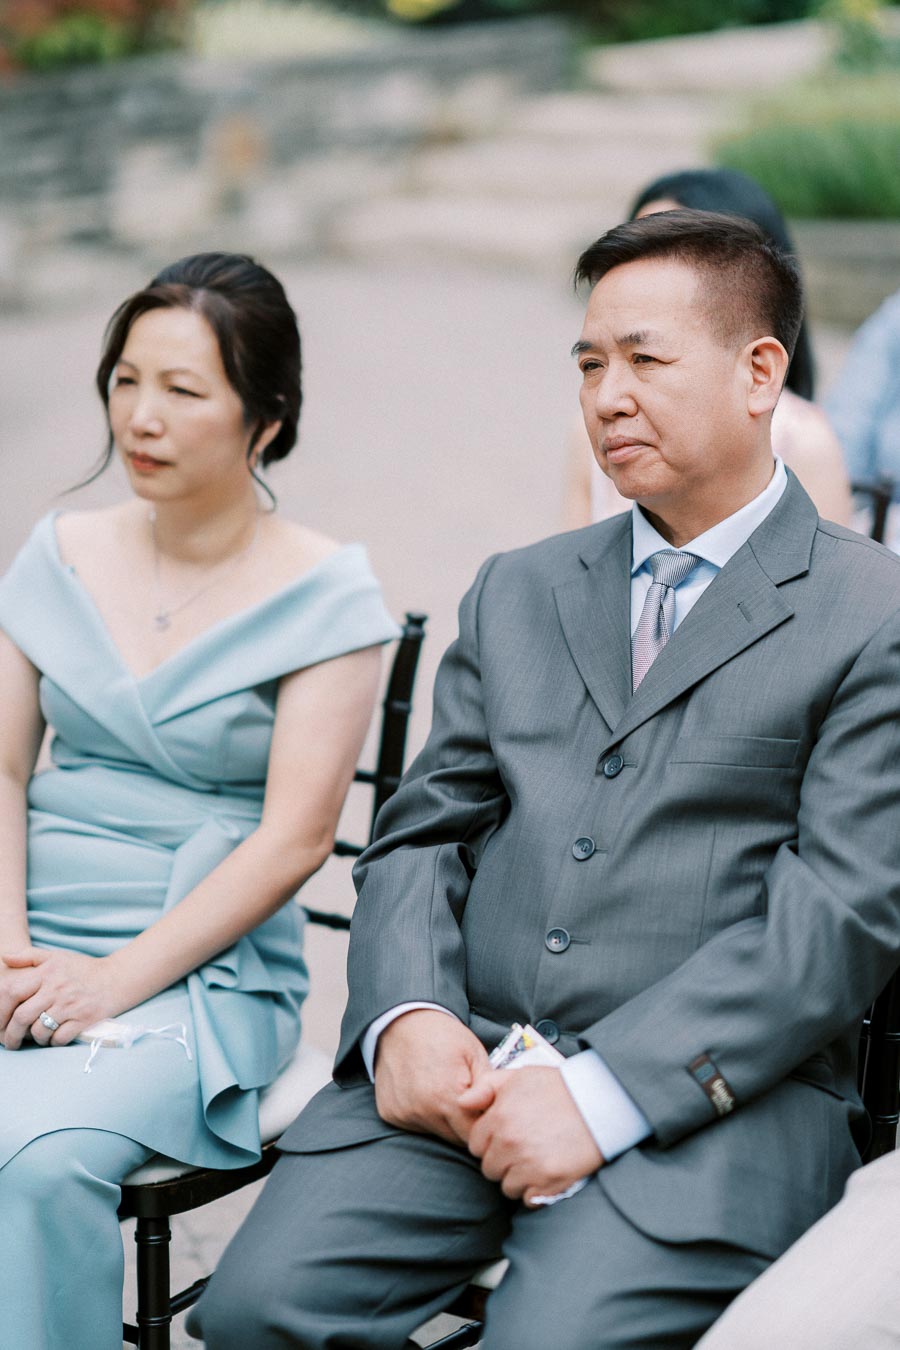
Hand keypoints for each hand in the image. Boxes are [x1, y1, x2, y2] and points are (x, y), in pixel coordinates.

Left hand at [0, 946, 121, 1049]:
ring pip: (39, 1031)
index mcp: (47, 972)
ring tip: (36, 1037)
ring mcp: (71, 1005)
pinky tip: (54, 1038)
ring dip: (34, 1038)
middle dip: (11, 1034)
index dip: (0, 1010)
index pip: (12, 991)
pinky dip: (53, 1042)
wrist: (117, 978)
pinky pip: (59, 1039)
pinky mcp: (84, 1020)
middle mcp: (57, 989)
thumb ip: (28, 956)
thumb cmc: (83, 969)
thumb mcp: (56, 956)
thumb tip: (4, 957)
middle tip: (10, 1041)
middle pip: (22, 1017)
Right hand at [374, 1009, 490, 1145]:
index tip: (487, 1111)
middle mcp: (422, 1111)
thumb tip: (501, 1114)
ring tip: (446, 1093)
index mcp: (446, 1096)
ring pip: (437, 1133)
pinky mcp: (390, 1114)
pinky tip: (426, 1093)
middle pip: (456, 1138)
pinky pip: (416, 1125)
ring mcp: (403, 1114)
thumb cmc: (442, 1034)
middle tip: (469, 1101)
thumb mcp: (475, 1054)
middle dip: (466, 1126)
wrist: (401, 1020)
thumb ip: (488, 1089)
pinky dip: (425, 1115)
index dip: (485, 1124)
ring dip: (446, 1122)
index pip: (475, 1133)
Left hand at [461, 1066, 603, 1205]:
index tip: (505, 1137)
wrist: (599, 1102)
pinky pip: (528, 1199)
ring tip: (536, 1160)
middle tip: (523, 1149)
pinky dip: (535, 1191)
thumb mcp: (519, 1075)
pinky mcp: (549, 1182)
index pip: (475, 1145)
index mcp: (499, 1118)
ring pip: (507, 1187)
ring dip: (517, 1178)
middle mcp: (510, 1143)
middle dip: (501, 1161)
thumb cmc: (559, 1087)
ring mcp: (529, 1165)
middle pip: (489, 1168)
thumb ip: (485, 1086)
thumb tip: (462, 1102)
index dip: (488, 1142)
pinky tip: (546, 1172)